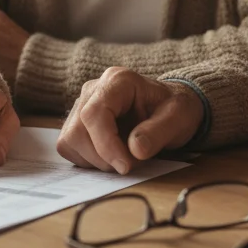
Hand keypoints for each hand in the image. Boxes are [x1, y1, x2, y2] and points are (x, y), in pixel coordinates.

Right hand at [57, 67, 203, 174]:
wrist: (168, 108)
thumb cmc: (173, 110)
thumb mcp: (178, 118)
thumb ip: (158, 132)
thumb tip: (134, 150)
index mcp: (118, 81)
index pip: (95, 114)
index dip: (105, 144)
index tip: (125, 166)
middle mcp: (93, 89)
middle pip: (77, 130)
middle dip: (103, 156)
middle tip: (131, 163)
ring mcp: (82, 104)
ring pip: (70, 140)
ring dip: (96, 160)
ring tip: (124, 158)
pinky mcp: (77, 121)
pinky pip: (70, 147)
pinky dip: (88, 160)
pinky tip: (111, 156)